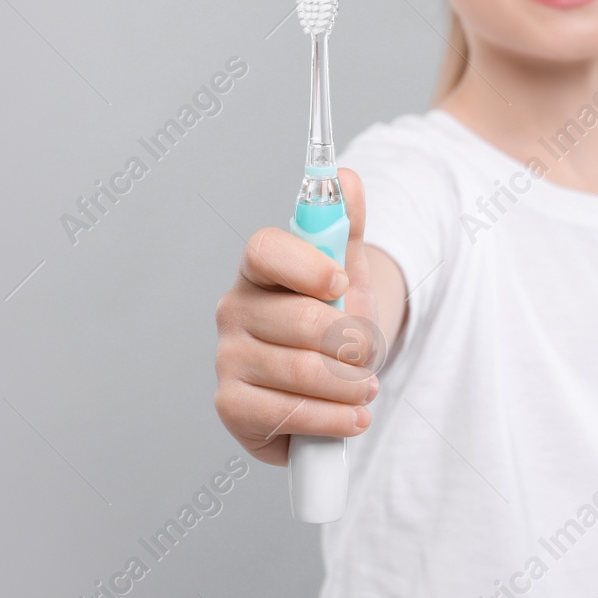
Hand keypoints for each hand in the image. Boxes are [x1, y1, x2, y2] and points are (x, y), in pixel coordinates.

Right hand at [214, 168, 381, 464]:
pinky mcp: (232, 407)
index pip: (266, 250)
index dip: (307, 265)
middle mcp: (234, 311)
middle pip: (300, 321)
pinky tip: (353, 416)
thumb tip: (348, 178)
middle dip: (352, 342)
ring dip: (349, 383)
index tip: (342, 283)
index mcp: (258, 270)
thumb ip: (346, 225)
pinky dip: (333, 419)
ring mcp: (228, 359)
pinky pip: (289, 414)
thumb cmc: (333, 318)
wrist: (328, 377)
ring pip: (301, 371)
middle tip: (368, 352)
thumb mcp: (347, 270)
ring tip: (366, 386)